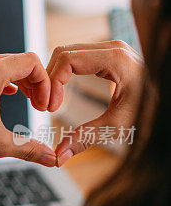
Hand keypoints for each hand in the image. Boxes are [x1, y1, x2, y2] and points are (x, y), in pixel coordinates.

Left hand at [0, 52, 56, 170]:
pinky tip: (7, 95)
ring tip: (27, 100)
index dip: (45, 83)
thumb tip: (55, 160)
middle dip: (33, 82)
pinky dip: (0, 80)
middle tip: (40, 106)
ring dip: (17, 80)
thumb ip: (30, 149)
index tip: (44, 108)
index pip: (30, 62)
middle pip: (16, 61)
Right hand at [46, 40, 143, 165]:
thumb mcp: (118, 125)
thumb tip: (59, 156)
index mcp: (115, 59)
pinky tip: (61, 93)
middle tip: (46, 106)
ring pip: (67, 53)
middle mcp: (112, 48)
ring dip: (54, 75)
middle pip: (63, 52)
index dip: (52, 82)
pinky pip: (77, 57)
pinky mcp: (107, 55)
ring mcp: (110, 49)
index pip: (68, 59)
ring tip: (51, 101)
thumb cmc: (151, 111)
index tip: (50, 107)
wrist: (167, 103)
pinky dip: (64, 73)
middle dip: (49, 78)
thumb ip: (86, 138)